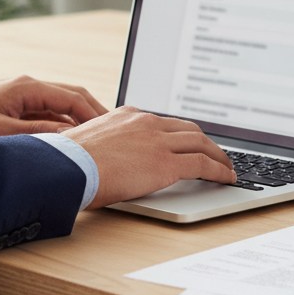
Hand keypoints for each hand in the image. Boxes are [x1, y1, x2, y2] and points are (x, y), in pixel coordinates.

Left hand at [0, 75, 107, 146]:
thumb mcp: (1, 133)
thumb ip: (39, 133)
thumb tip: (70, 136)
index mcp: (27, 88)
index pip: (73, 98)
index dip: (95, 114)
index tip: (111, 131)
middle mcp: (27, 87)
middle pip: (72, 97)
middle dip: (93, 114)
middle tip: (113, 134)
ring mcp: (21, 96)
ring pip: (61, 106)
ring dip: (78, 121)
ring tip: (95, 140)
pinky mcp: (15, 107)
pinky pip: (47, 114)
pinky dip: (62, 125)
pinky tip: (68, 142)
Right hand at [59, 106, 235, 207]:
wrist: (67, 166)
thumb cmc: (69, 163)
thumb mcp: (89, 143)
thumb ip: (106, 146)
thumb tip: (107, 162)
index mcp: (127, 116)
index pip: (163, 122)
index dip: (180, 134)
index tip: (187, 143)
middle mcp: (146, 123)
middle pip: (189, 129)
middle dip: (206, 142)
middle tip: (215, 154)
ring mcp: (158, 141)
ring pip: (201, 143)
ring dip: (218, 156)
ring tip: (226, 167)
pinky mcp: (166, 163)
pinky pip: (203, 164)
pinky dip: (219, 170)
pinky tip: (226, 178)